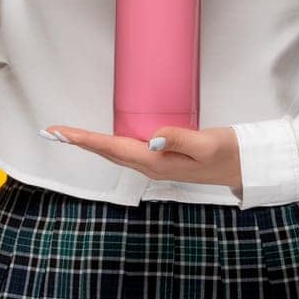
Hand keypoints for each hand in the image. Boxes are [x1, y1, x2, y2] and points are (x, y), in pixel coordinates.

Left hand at [40, 124, 243, 194]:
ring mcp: (157, 164)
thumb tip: (150, 138)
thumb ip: (180, 138)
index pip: (112, 148)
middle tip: (53, 131)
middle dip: (79, 142)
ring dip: (92, 144)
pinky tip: (105, 138)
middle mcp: (151, 166)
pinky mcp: (163, 158)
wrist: (246, 167)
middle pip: (107, 152)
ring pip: (116, 152)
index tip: (59, 132)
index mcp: (156, 163)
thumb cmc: (229, 154)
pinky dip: (110, 143)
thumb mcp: (208, 143)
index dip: (84, 139)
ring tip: (70, 134)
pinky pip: (129, 150)